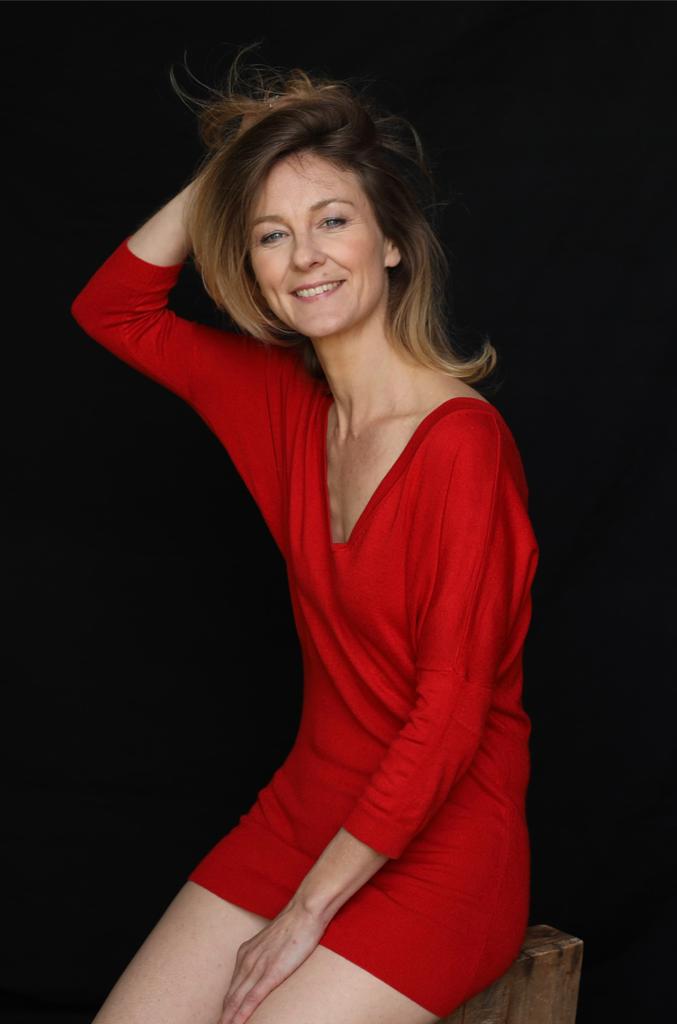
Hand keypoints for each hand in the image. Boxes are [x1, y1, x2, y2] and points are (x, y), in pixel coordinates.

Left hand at [217, 899, 327, 1023]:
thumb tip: (270, 964)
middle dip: (224, 1015)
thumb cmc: (295, 924)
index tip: (223, 1018)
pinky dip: (242, 1014)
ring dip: (229, 1018)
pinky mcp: (272, 972)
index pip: (233, 985)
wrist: (304, 911)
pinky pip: (252, 998)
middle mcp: (247, 959)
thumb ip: (267, 954)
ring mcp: (258, 966)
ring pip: (237, 999)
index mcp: (247, 952)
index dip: (227, 1005)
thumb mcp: (274, 940)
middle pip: (230, 996)